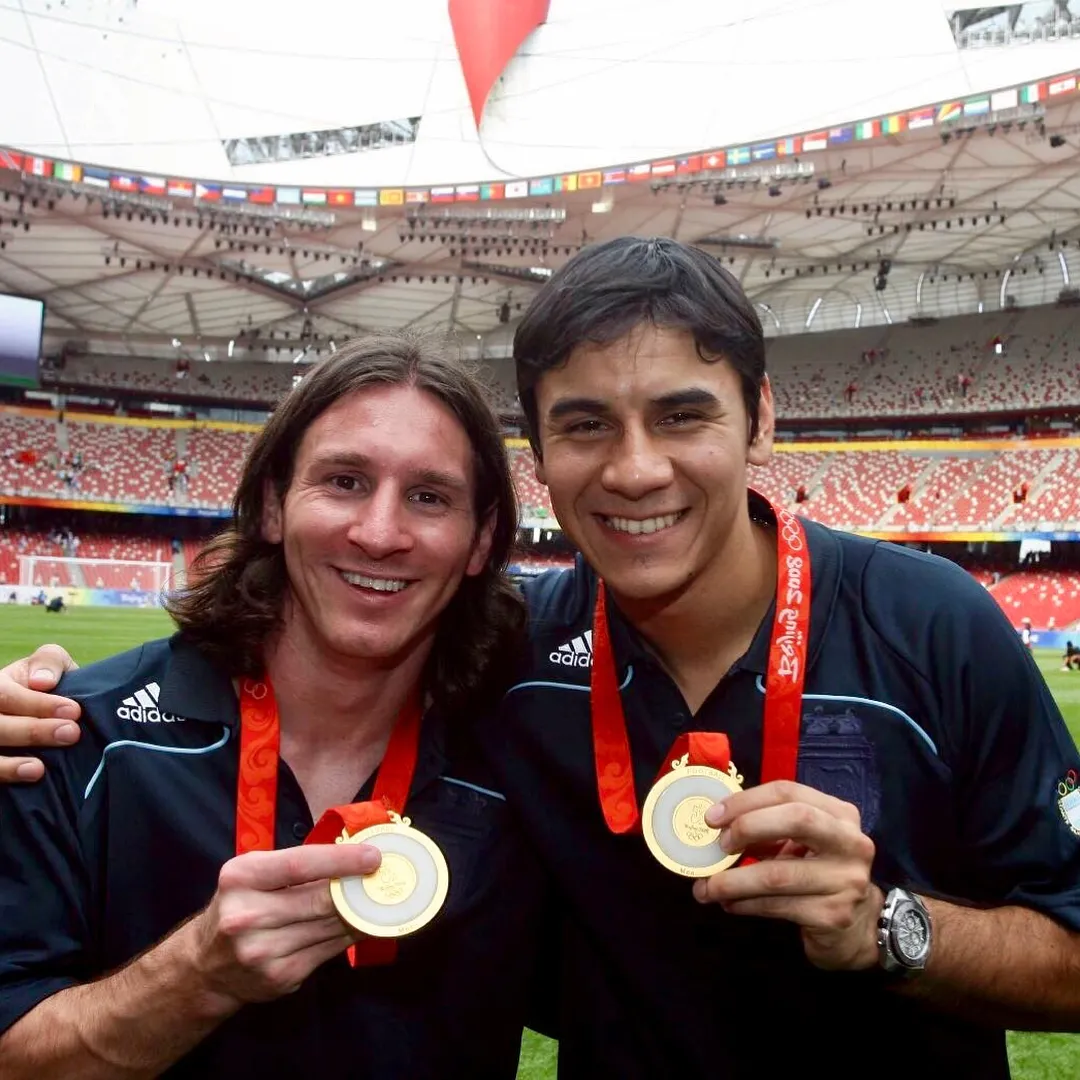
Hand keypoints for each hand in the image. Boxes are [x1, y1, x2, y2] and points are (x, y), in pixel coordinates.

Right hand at [0, 645, 81, 782]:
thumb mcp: (51, 665)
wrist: (51, 713)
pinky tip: (28, 778)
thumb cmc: (49, 685)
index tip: (73, 711)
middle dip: (32, 731)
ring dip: (9, 764)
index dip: (38, 704)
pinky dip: (5, 775)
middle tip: (71, 733)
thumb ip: (49, 662)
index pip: (6, 695)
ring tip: (38, 769)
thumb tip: (42, 681)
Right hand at [188, 842, 382, 1006]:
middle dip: (359, 888)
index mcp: (240, 878)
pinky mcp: (280, 977)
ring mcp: (263, 952)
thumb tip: (353, 855)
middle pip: (320, 900)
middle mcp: (246, 917)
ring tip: (381, 897)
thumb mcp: (253, 874)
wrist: (206, 965)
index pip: (299, 865)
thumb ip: (295, 865)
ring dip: (361, 912)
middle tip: (387, 875)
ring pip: (330, 927)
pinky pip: (329, 950)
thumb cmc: (239, 904)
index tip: (373, 856)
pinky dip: (350, 935)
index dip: (341, 860)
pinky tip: (363, 923)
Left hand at [693, 780, 880, 970]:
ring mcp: (846, 881)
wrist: (858, 927)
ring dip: (733, 881)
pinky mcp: (833, 915)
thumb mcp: (803, 843)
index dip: (746, 800)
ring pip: (777, 874)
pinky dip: (746, 904)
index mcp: (840, 814)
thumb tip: (718, 825)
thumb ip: (769, 828)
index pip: (789, 792)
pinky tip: (729, 903)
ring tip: (706, 887)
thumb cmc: (820, 874)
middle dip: (748, 827)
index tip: (713, 817)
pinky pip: (777, 906)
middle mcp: (850, 843)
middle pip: (796, 819)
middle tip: (718, 847)